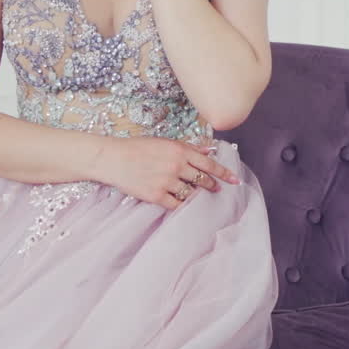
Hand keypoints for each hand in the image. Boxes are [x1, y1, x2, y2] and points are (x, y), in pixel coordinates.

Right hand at [96, 136, 240, 209]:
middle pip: (202, 179)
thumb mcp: (164, 142)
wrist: (113, 159)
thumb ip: (187, 147)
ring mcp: (167, 181)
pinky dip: (183, 205)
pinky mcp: (156, 195)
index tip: (234, 179)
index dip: (223, 172)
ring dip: (197, 196)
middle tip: (217, 189)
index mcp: (179, 150)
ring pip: (191, 193)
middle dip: (212, 186)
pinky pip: (176, 204)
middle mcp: (176, 166)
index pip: (208, 163)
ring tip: (199, 197)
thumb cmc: (137, 148)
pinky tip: (185, 206)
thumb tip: (208, 149)